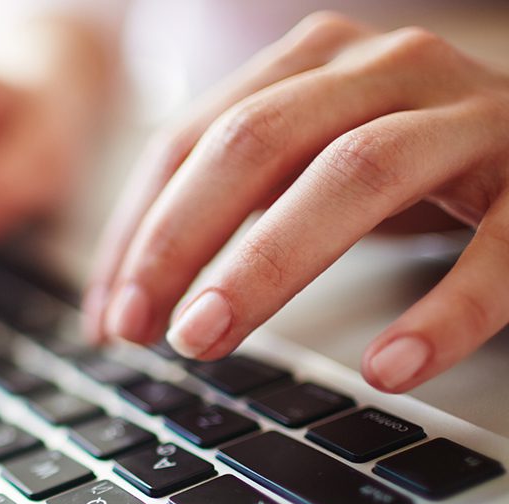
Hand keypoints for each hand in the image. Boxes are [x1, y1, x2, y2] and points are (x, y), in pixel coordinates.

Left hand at [83, 11, 508, 392]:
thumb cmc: (420, 164)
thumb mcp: (315, 163)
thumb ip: (235, 205)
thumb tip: (128, 295)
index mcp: (313, 63)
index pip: (192, 139)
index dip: (137, 230)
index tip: (107, 314)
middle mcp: (386, 68)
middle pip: (255, 142)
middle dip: (181, 239)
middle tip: (141, 330)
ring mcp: (471, 116)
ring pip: (356, 172)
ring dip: (268, 263)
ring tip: (206, 340)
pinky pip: (498, 248)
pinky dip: (442, 311)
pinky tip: (388, 365)